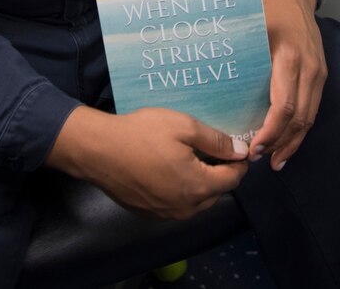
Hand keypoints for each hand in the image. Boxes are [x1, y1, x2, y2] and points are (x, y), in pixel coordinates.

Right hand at [46, 105, 248, 219]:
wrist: (99, 150)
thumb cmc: (141, 134)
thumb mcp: (183, 126)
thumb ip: (216, 141)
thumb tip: (240, 151)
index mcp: (198, 186)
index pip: (232, 179)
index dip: (238, 162)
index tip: (237, 148)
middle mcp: (185, 207)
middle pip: (216, 192)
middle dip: (220, 173)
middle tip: (212, 149)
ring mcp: (166, 213)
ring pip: (196, 201)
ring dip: (200, 183)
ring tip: (190, 158)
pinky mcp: (149, 213)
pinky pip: (175, 204)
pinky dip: (179, 190)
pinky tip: (168, 169)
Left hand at [250, 0, 326, 170]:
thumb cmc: (265, 8)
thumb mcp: (249, 32)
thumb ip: (239, 59)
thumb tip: (212, 89)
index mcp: (288, 58)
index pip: (284, 106)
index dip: (271, 132)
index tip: (255, 148)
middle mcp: (308, 68)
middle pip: (299, 118)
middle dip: (280, 144)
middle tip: (260, 160)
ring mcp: (317, 72)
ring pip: (309, 117)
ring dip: (293, 142)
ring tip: (274, 160)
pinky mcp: (321, 73)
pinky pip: (313, 107)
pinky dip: (300, 127)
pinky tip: (287, 140)